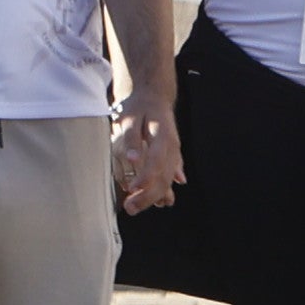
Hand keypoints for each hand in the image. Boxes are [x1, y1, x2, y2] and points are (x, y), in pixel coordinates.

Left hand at [112, 98, 179, 212]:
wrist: (154, 97)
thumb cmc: (139, 107)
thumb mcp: (130, 118)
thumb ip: (132, 138)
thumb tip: (133, 158)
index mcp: (162, 136)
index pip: (156, 161)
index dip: (145, 177)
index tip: (132, 189)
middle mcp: (172, 147)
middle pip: (164, 175)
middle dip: (148, 195)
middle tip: (130, 208)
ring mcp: (174, 152)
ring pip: (168, 178)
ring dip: (156, 196)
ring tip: (140, 207)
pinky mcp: (172, 156)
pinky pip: (170, 175)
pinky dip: (167, 188)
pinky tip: (164, 201)